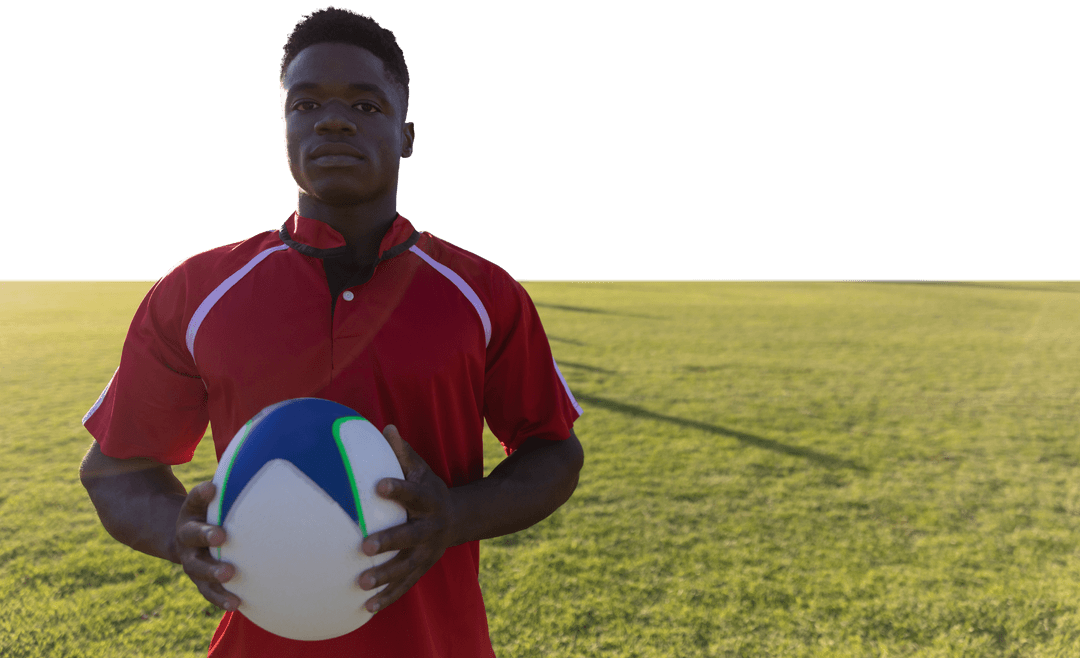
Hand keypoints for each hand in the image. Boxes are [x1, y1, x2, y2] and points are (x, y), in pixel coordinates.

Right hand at [174, 481, 240, 610]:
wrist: (185, 538)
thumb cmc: (212, 513)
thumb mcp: (212, 499)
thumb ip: (227, 487)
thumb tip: (257, 461)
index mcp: (191, 513)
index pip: (194, 500)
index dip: (202, 493)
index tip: (212, 488)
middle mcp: (186, 537)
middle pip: (193, 536)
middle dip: (206, 535)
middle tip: (221, 536)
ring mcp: (192, 560)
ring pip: (198, 568)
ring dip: (213, 572)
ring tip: (229, 575)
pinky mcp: (200, 580)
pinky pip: (208, 591)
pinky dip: (220, 598)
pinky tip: (237, 603)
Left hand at [357, 425, 455, 612]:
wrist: (459, 519)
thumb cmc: (428, 488)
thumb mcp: (421, 468)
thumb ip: (402, 452)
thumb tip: (384, 426)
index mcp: (428, 499)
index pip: (412, 493)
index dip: (396, 489)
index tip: (378, 486)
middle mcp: (431, 527)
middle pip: (410, 536)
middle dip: (388, 541)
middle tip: (363, 546)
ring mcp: (428, 551)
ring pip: (406, 566)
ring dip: (385, 576)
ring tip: (360, 583)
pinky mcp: (423, 568)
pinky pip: (405, 585)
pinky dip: (388, 597)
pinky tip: (366, 608)